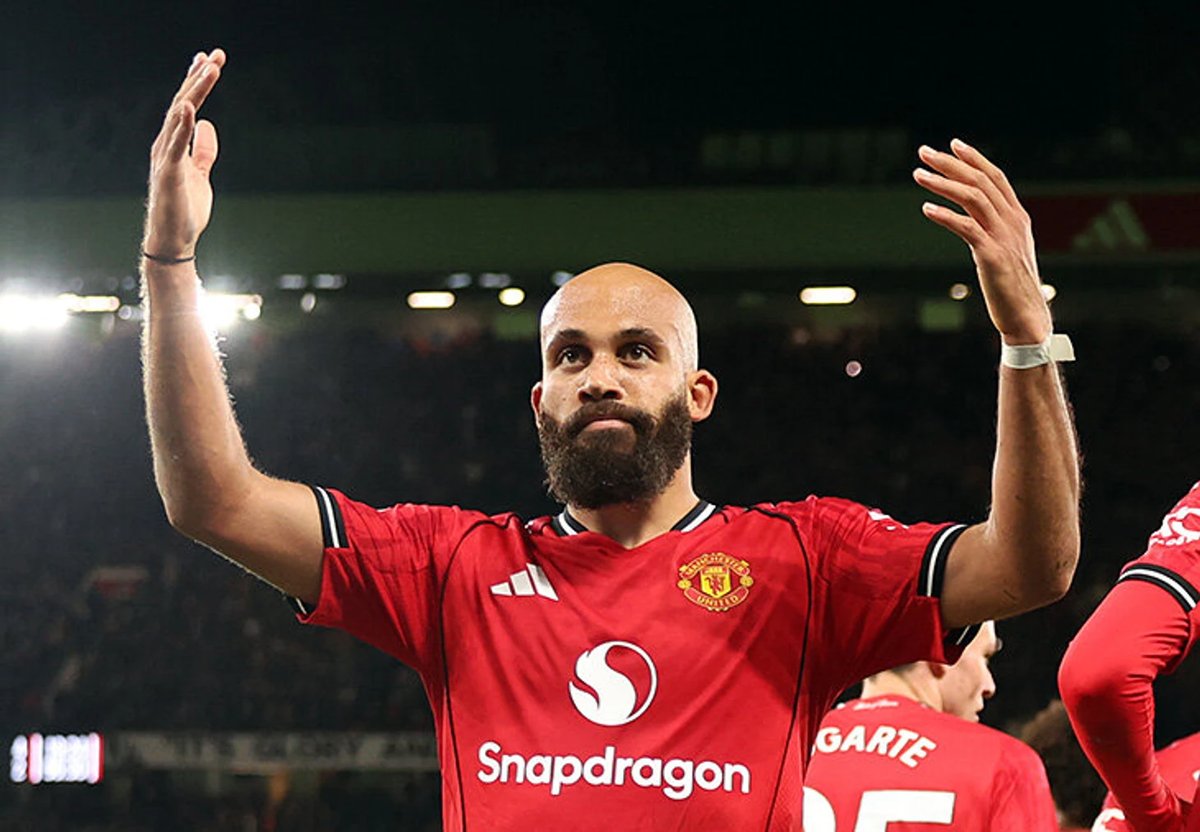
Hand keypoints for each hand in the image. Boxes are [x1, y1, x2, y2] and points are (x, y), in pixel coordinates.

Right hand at [143, 49, 226, 260]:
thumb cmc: (185, 210)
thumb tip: (208, 124)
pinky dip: (180, 125)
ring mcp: (165, 158)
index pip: (186, 104)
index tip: (208, 59)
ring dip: (194, 91)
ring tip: (208, 68)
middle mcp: (165, 145)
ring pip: (179, 117)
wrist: (174, 241)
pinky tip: (188, 106)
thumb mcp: (201, 173)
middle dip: (199, 77)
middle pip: (183, 103)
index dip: (197, 81)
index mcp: (174, 144)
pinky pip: (175, 145)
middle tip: (215, 54)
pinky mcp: (168, 174)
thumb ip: (203, 150)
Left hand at [914, 139, 1051, 344]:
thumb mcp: (1006, 251)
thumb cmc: (1012, 287)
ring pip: (973, 198)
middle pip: (981, 181)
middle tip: (924, 152)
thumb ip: (992, 230)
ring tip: (919, 175)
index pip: (995, 178)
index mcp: (1018, 218)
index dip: (974, 159)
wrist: (1027, 317)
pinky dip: (946, 216)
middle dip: (951, 164)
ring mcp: (1004, 238)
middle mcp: (1013, 222)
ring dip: (943, 183)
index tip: (952, 144)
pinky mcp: (992, 256)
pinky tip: (926, 209)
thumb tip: (973, 219)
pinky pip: (967, 228)